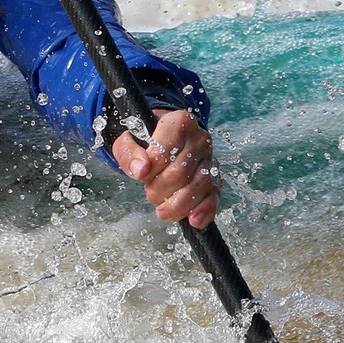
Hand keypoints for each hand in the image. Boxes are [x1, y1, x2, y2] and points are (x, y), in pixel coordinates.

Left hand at [112, 108, 221, 229]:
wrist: (164, 136)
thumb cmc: (145, 139)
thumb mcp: (128, 140)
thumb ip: (129, 153)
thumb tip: (140, 171)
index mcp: (179, 122)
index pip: (165, 153)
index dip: (150, 170)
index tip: (141, 175)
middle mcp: (200, 138)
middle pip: (181, 173)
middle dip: (160, 190)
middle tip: (149, 191)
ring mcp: (210, 158)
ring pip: (200, 186)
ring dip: (177, 204)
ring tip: (162, 209)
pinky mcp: (216, 177)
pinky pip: (214, 195)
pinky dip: (205, 210)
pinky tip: (193, 220)